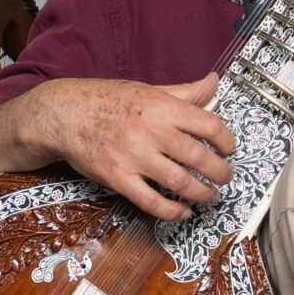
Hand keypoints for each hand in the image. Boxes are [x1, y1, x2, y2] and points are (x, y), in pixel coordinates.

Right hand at [27, 74, 235, 222]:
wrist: (64, 114)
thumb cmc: (107, 100)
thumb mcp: (149, 89)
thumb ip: (184, 92)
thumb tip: (214, 82)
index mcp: (162, 107)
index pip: (209, 125)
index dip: (226, 140)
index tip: (229, 149)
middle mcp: (151, 131)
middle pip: (200, 158)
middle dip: (221, 173)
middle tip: (226, 178)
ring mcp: (134, 156)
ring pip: (181, 183)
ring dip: (203, 194)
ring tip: (211, 197)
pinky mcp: (118, 178)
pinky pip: (151, 202)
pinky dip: (173, 211)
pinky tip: (183, 211)